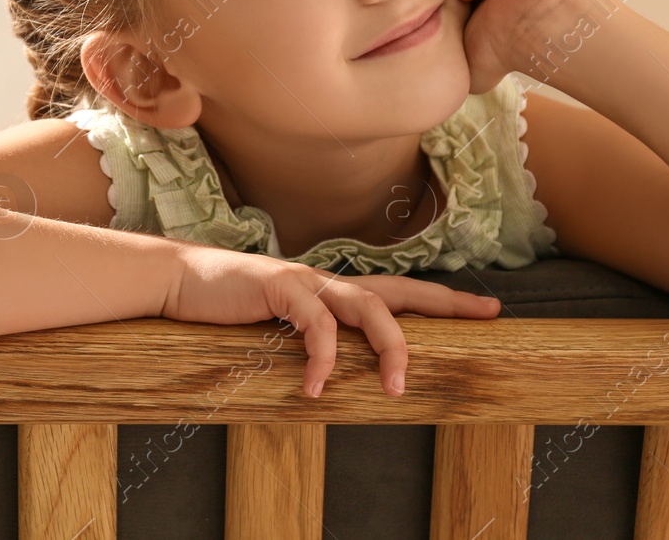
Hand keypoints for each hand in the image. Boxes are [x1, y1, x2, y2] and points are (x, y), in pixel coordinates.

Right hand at [161, 244, 501, 397]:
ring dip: (388, 348)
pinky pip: (313, 324)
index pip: (400, 292)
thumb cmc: (229, 307)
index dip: (444, 299)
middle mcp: (327, 281)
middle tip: (485, 315)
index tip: (488, 308)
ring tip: (395, 388)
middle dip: (444, 304)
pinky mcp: (278, 286)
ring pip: (367, 306)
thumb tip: (341, 373)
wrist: (179, 281)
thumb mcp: (279, 327)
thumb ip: (311, 339)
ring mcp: (305, 281)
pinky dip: (320, 358)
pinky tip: (315, 388)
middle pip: (399, 292)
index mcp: (332, 291)